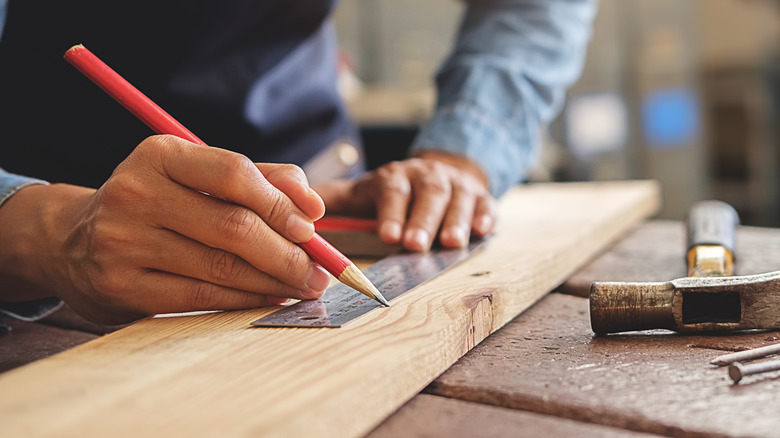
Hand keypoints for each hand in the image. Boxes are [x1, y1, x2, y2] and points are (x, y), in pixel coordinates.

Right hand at [0, 135, 331, 323]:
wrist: (71, 241)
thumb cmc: (158, 204)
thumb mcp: (196, 176)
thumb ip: (259, 179)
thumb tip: (312, 206)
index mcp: (161, 155)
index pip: (234, 173)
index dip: (281, 202)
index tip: (314, 226)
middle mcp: (137, 193)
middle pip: (233, 226)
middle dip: (289, 253)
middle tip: (320, 271)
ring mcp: (123, 242)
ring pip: (221, 267)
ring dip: (274, 281)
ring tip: (303, 286)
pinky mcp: (121, 287)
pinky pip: (200, 297)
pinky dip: (244, 300)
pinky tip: (269, 298)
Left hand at [315, 151, 496, 250]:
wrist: (439, 173)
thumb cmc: (394, 192)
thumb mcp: (362, 192)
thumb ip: (332, 200)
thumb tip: (291, 206)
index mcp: (395, 177)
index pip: (392, 190)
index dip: (391, 212)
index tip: (387, 235)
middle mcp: (427, 177)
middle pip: (427, 194)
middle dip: (421, 220)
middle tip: (414, 245)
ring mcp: (456, 186)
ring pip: (458, 199)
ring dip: (454, 221)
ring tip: (450, 243)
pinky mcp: (480, 197)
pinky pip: (485, 204)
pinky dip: (485, 217)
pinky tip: (482, 231)